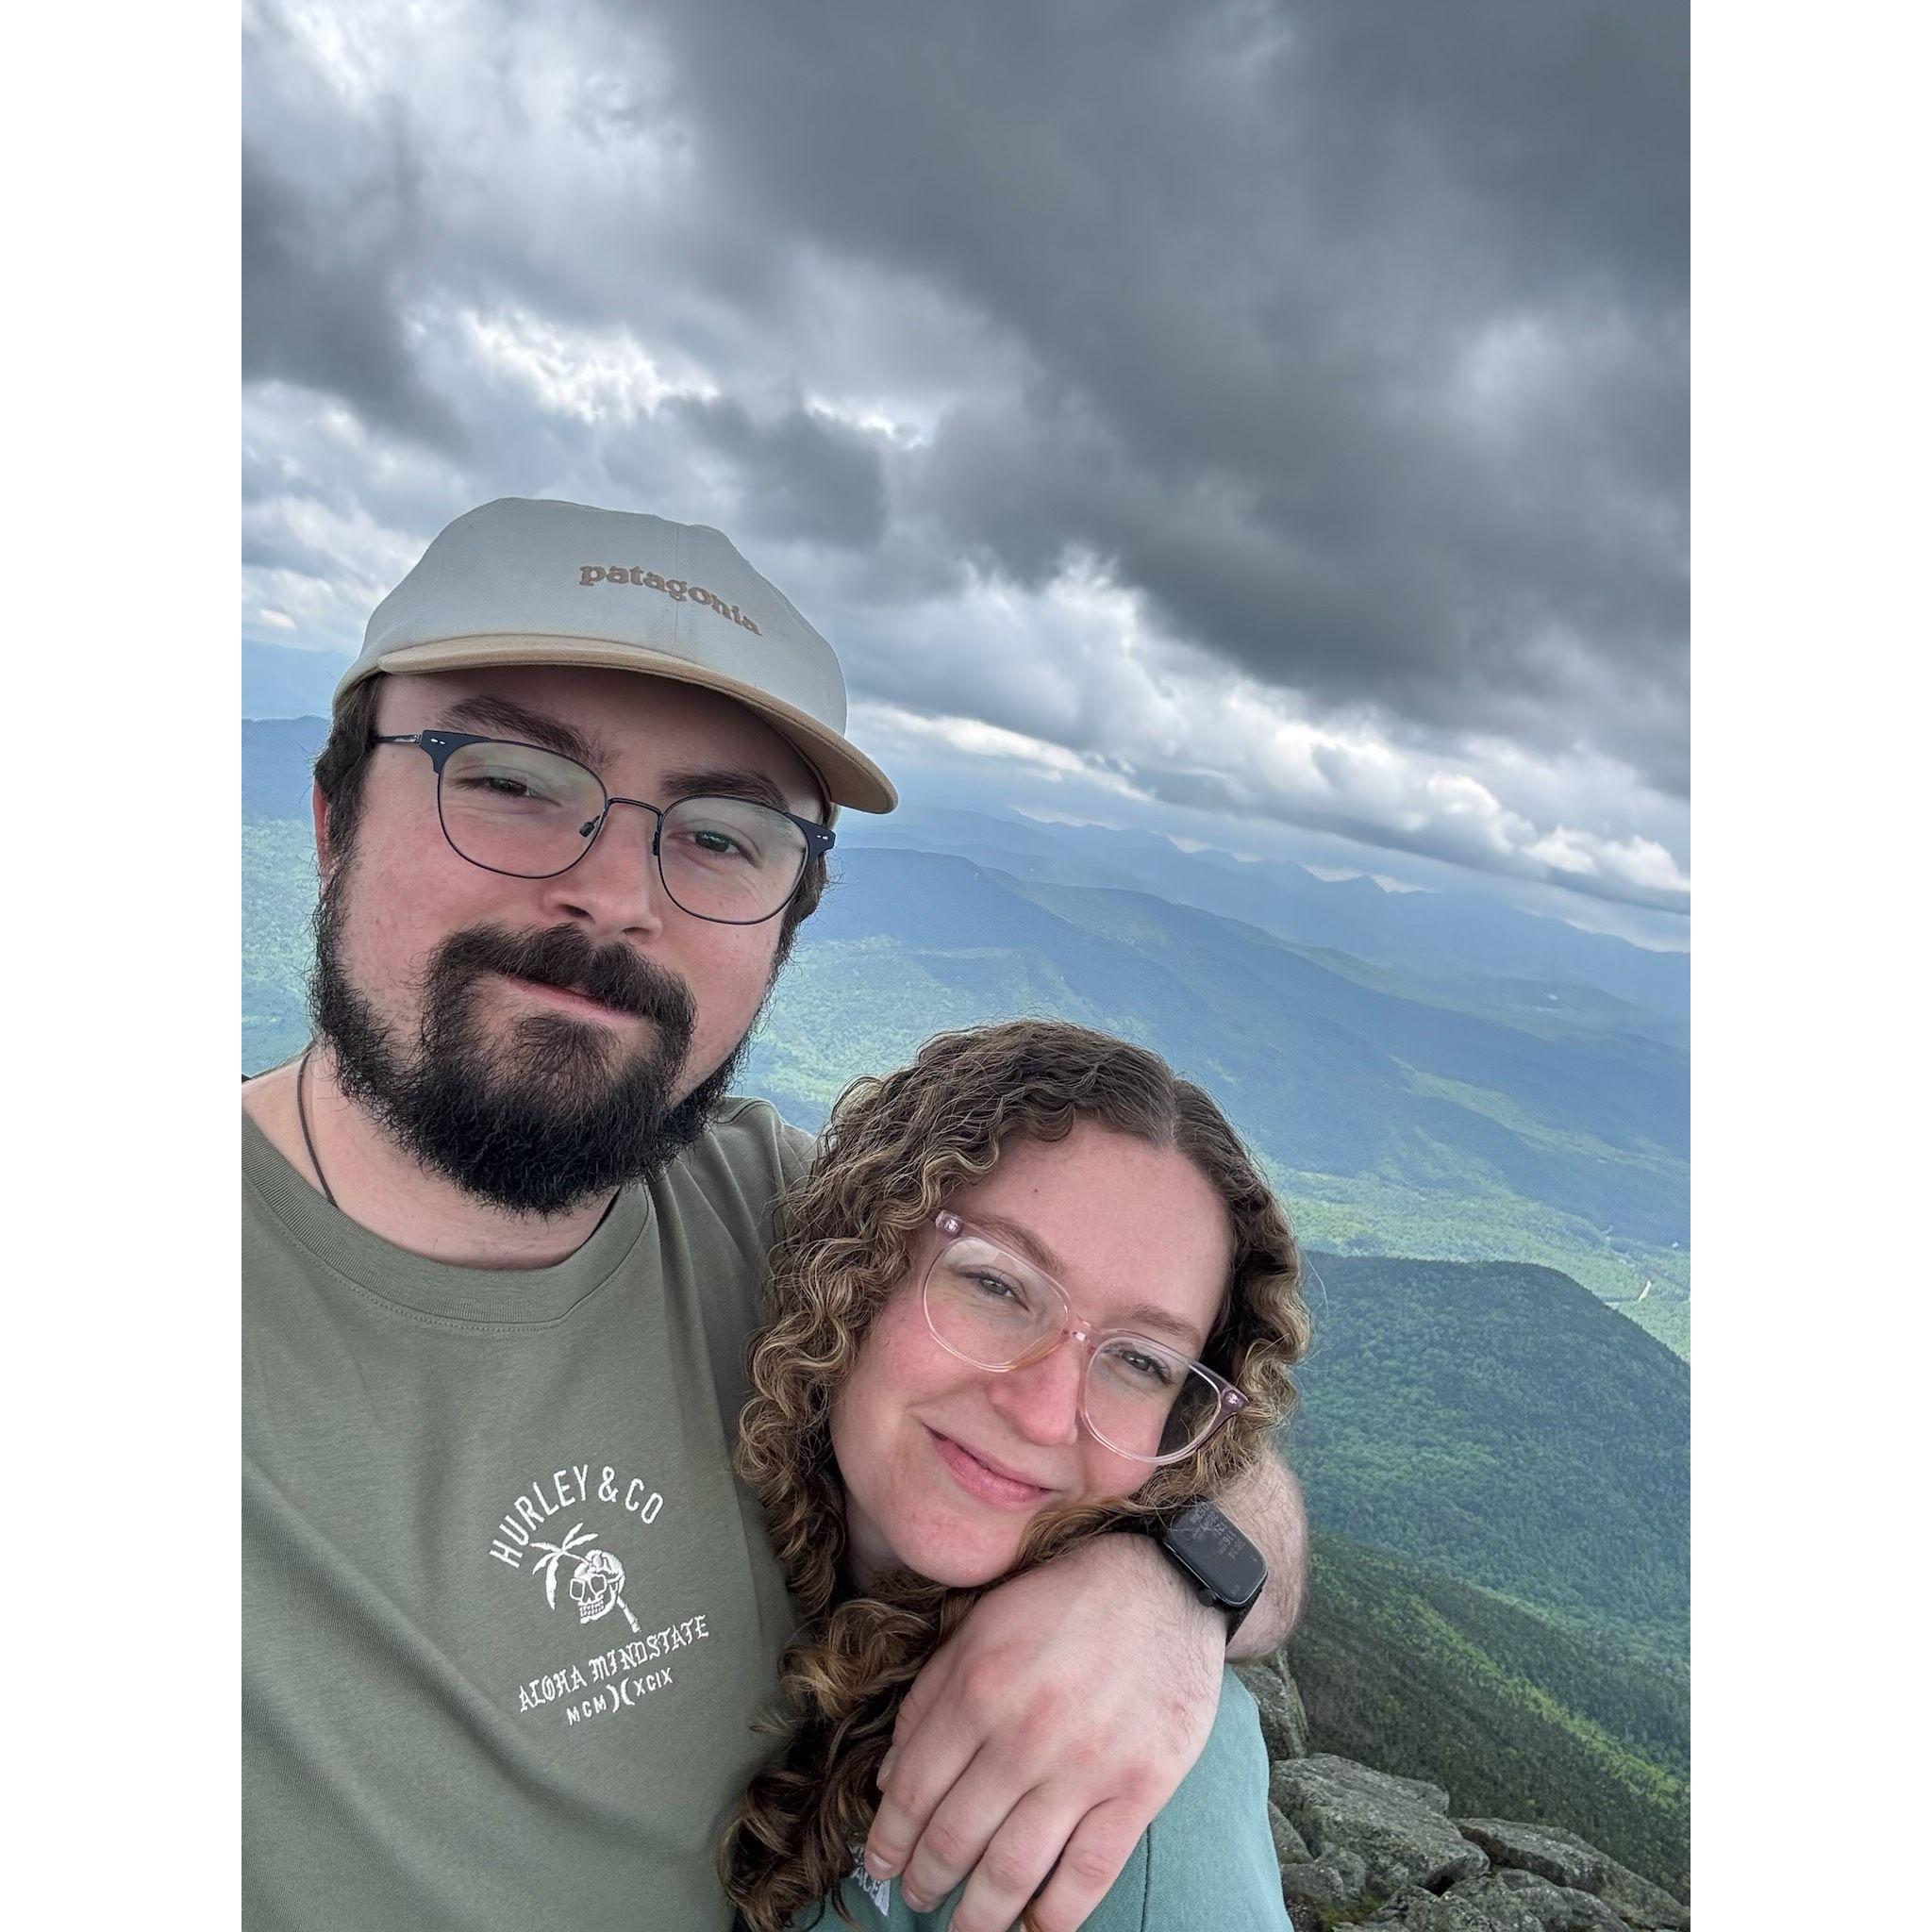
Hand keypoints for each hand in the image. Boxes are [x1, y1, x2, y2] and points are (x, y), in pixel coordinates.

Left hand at [862, 1535, 1221, 1931]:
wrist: (1164, 1584)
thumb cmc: (1063, 1601)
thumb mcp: (980, 1624)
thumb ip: (929, 1697)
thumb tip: (890, 1776)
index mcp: (978, 1686)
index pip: (914, 1789)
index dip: (888, 1840)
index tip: (878, 1866)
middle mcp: (1025, 1733)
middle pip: (956, 1837)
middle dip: (925, 1881)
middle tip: (915, 1898)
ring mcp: (1085, 1767)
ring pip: (1013, 1870)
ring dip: (978, 1916)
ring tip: (964, 1930)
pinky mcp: (1139, 1790)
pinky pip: (1088, 1875)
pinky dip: (1055, 1918)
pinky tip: (1033, 1929)